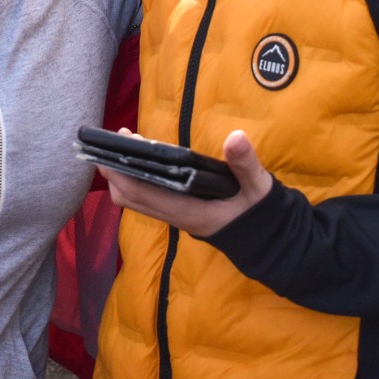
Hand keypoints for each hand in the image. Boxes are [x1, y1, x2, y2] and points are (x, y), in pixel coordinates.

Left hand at [99, 129, 273, 237]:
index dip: (121, 174)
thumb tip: (235, 137)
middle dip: (116, 171)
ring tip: (128, 142)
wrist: (270, 240)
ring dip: (126, 174)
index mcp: (189, 212)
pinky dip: (139, 179)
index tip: (109, 150)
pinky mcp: (180, 212)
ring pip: (137, 200)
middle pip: (131, 199)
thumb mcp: (258, 188)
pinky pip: (149, 198)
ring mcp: (176, 216)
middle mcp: (176, 216)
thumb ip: (246, 164)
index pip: (143, 195)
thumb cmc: (261, 214)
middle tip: (116, 138)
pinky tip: (147, 157)